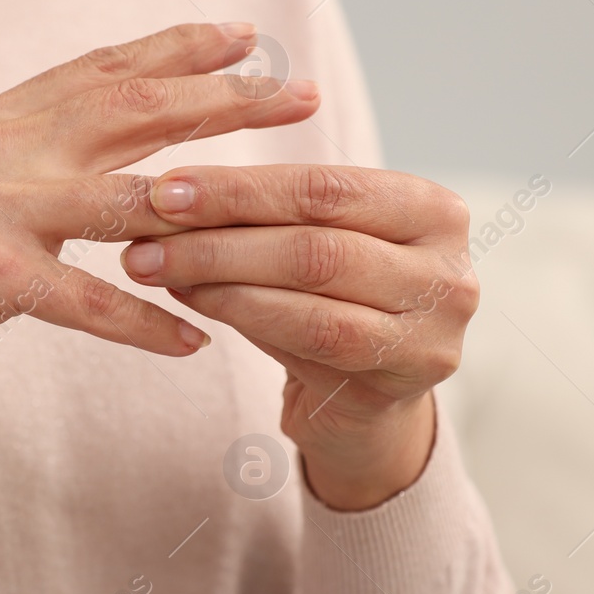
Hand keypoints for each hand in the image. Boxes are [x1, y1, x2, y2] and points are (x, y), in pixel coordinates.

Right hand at [0, 24, 319, 487]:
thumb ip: (15, 159)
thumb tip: (84, 148)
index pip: (100, 69)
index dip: (176, 49)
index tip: (245, 36)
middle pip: (131, 110)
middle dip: (224, 99)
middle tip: (298, 91)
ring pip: (127, 196)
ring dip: (213, 200)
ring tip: (282, 205)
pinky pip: (88, 300)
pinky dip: (145, 323)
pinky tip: (194, 341)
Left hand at [119, 165, 477, 509]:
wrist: (364, 407)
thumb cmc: (328, 309)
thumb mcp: (308, 249)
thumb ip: (262, 220)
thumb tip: (166, 193)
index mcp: (432, 209)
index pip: (324, 185)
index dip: (240, 186)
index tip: (164, 186)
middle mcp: (448, 265)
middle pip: (317, 235)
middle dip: (220, 229)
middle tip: (145, 225)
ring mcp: (437, 326)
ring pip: (312, 284)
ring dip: (219, 272)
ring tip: (152, 263)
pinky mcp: (409, 376)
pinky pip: (312, 335)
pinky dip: (242, 312)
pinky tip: (191, 300)